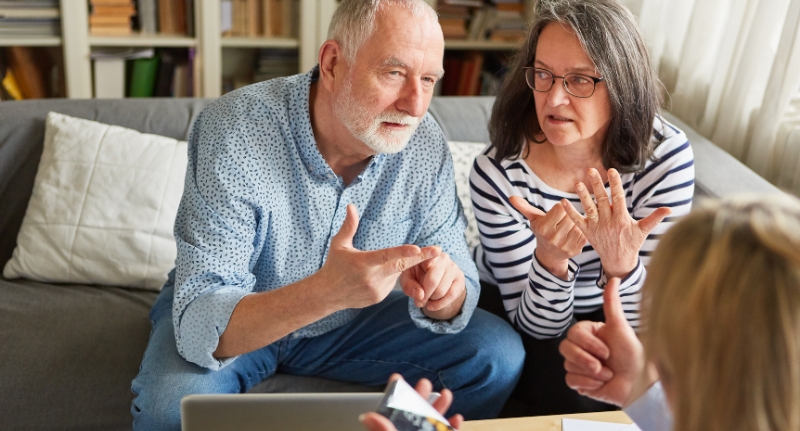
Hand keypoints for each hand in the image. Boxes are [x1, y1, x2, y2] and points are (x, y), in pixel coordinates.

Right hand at [319, 204, 440, 309]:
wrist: (327, 294)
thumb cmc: (333, 266)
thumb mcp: (338, 245)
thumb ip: (349, 226)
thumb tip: (351, 206)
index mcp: (363, 262)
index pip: (386, 256)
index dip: (403, 252)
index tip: (417, 248)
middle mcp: (372, 277)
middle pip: (401, 266)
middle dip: (421, 258)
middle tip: (438, 250)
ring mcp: (377, 289)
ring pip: (396, 273)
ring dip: (394, 266)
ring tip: (371, 267)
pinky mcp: (379, 297)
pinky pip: (391, 283)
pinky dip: (388, 275)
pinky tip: (372, 276)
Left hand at [359, 374, 463, 430]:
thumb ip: (385, 430)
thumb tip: (368, 417)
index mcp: (395, 429)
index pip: (392, 411)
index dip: (394, 393)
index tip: (397, 377)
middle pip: (414, 413)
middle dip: (421, 396)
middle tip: (425, 383)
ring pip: (433, 422)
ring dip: (441, 407)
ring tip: (446, 393)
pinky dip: (452, 426)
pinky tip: (457, 418)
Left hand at [399, 251, 465, 314]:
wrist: (431, 279)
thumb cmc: (416, 275)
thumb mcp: (407, 279)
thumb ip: (409, 286)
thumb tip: (420, 295)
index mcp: (428, 253)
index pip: (428, 256)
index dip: (427, 260)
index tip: (426, 264)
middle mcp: (443, 257)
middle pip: (433, 281)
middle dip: (424, 295)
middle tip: (418, 302)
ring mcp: (453, 267)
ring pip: (442, 290)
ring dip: (431, 300)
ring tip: (425, 300)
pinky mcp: (460, 278)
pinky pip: (452, 295)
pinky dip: (440, 304)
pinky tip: (432, 306)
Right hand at [510, 196, 585, 278]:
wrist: (549, 254)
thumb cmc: (542, 231)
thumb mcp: (533, 219)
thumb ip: (524, 207)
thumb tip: (511, 198)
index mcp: (543, 228)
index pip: (560, 207)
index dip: (560, 208)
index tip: (556, 213)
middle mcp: (553, 238)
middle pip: (569, 215)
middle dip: (568, 215)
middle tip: (563, 221)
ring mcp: (564, 245)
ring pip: (577, 224)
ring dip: (575, 223)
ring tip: (568, 227)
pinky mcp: (575, 250)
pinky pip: (584, 233)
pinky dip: (581, 231)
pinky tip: (573, 233)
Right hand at [559, 278, 654, 406]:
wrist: (639, 383)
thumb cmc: (632, 354)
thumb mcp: (620, 327)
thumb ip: (612, 303)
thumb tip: (614, 278)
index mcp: (588, 333)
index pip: (573, 334)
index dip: (589, 344)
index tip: (607, 351)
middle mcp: (581, 348)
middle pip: (565, 349)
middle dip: (586, 359)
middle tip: (605, 365)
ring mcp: (579, 365)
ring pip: (568, 365)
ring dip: (592, 373)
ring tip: (607, 374)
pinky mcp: (579, 382)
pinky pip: (571, 381)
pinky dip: (587, 384)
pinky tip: (600, 383)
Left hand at [561, 168, 670, 277]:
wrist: (618, 261)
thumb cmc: (632, 243)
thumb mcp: (644, 231)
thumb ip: (654, 218)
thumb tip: (669, 209)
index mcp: (622, 219)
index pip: (618, 198)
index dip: (616, 184)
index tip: (612, 171)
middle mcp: (608, 222)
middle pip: (601, 200)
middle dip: (597, 185)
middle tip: (590, 170)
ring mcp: (596, 227)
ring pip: (589, 209)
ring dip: (582, 196)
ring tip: (577, 183)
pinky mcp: (587, 232)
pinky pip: (577, 221)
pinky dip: (569, 212)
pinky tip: (562, 201)